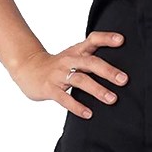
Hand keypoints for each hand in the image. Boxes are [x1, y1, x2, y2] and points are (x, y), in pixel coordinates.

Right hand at [9, 30, 128, 117]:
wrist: (28, 69)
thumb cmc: (58, 65)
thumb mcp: (74, 56)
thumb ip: (93, 58)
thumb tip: (119, 68)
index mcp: (77, 51)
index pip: (92, 40)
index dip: (106, 38)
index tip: (122, 40)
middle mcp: (69, 60)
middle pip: (90, 62)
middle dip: (108, 71)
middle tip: (124, 80)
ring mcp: (59, 74)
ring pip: (80, 80)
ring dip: (97, 90)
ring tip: (112, 99)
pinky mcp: (50, 88)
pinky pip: (64, 98)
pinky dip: (77, 106)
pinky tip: (88, 113)